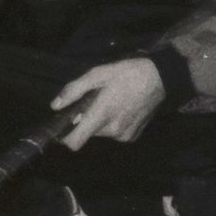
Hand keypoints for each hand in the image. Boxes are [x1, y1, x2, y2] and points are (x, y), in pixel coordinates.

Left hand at [50, 57, 168, 148]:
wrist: (160, 79)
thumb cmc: (127, 73)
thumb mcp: (98, 73)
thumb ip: (74, 89)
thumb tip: (55, 106)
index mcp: (101, 115)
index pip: (75, 142)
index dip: (65, 138)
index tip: (64, 127)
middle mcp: (112, 131)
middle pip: (88, 134)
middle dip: (86, 121)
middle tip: (95, 102)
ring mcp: (123, 135)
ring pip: (101, 134)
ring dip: (101, 122)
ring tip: (111, 103)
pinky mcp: (133, 137)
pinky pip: (114, 134)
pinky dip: (114, 125)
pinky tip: (122, 109)